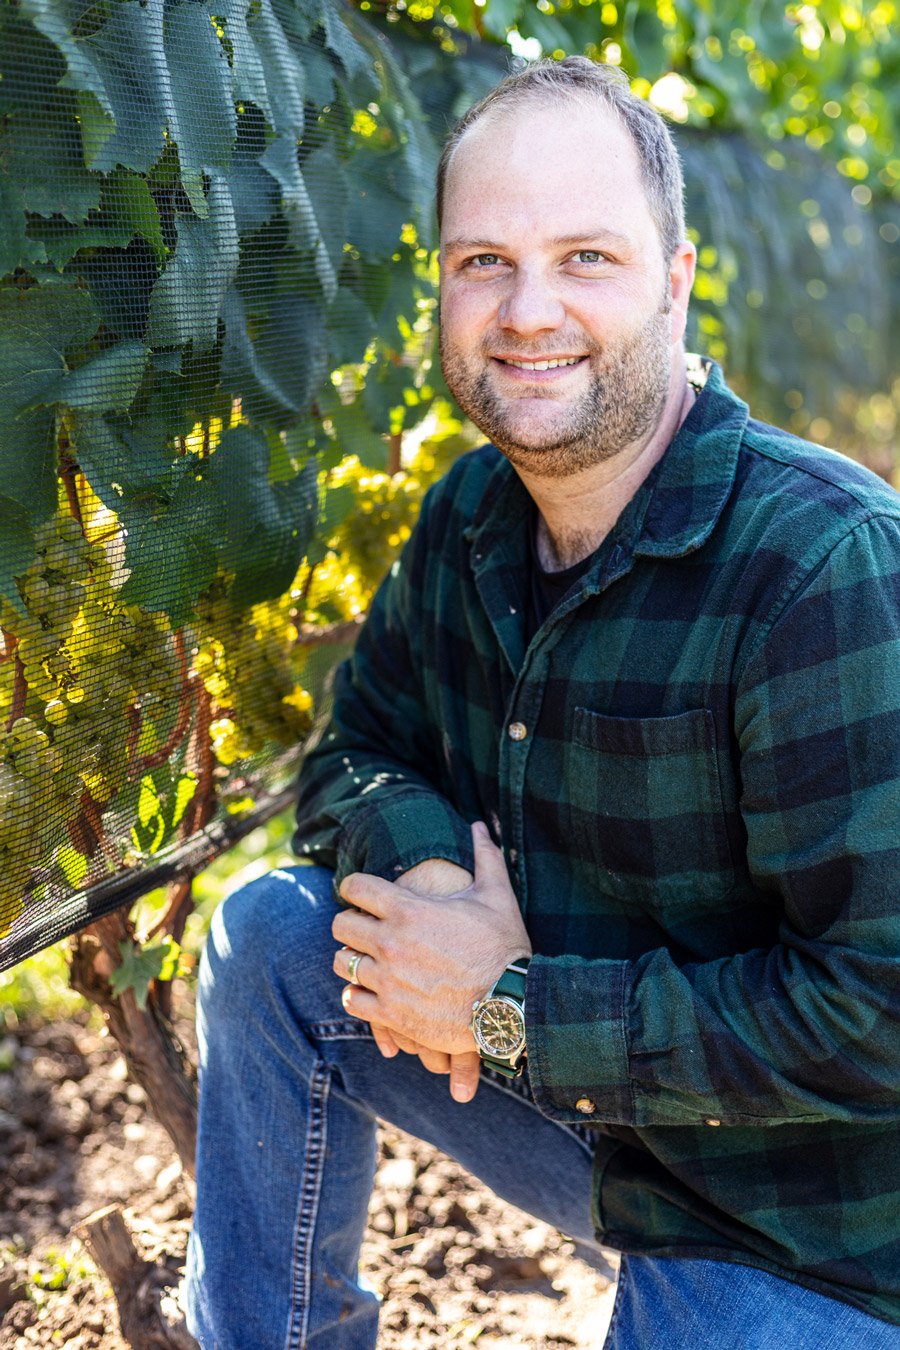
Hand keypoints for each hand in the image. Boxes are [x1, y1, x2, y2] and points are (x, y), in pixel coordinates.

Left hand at [332, 821, 530, 1100]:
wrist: (513, 1006)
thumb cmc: (505, 948)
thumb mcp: (497, 896)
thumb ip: (484, 857)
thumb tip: (478, 826)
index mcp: (409, 910)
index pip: (355, 887)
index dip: (354, 886)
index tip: (360, 892)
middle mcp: (391, 943)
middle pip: (340, 924)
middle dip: (350, 922)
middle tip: (365, 927)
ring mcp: (388, 980)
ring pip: (342, 963)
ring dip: (352, 958)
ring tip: (368, 960)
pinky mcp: (391, 1015)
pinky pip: (353, 1000)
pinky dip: (358, 994)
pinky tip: (372, 990)